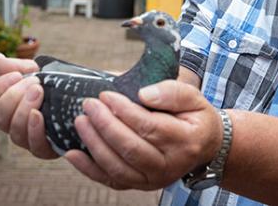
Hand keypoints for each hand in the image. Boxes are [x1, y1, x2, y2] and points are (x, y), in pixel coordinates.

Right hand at [0, 55, 58, 158]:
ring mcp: (29, 138)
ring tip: (40, 92)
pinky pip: (34, 145)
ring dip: (25, 110)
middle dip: (14, 97)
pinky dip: (34, 129)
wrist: (86, 98)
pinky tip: (39, 115)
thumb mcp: (38, 71)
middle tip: (34, 83)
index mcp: (10, 104)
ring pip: (15, 131)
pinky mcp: (45, 149)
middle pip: (0, 117)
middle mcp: (15, 123)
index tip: (16, 74)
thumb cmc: (58, 86)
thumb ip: (15, 66)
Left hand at [63, 79, 222, 189]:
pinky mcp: (140, 185)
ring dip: (94, 144)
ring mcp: (154, 179)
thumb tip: (143, 94)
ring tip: (81, 121)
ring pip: (118, 167)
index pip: (149, 127)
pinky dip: (89, 169)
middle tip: (89, 105)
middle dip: (105, 125)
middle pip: (131, 148)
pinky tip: (73, 153)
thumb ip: (172, 92)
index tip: (107, 95)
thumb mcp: (193, 97)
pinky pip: (111, 180)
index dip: (124, 111)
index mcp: (185, 140)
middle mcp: (170, 165)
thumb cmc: (195, 117)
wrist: (204, 146)